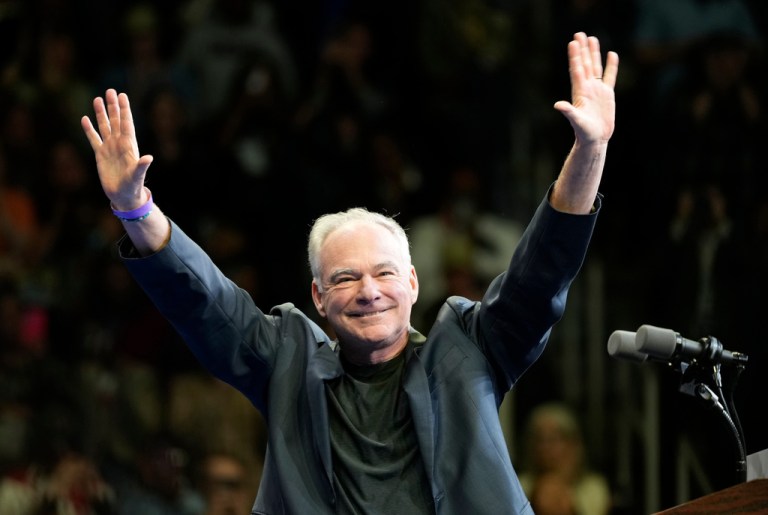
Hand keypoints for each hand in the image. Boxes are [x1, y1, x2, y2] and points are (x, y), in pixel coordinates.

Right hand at [81, 89, 152, 209]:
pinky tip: (84, 118)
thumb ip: (142, 166)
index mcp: (129, 146)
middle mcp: (119, 144)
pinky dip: (89, 130)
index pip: (126, 124)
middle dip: (113, 106)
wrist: (123, 195)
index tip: (122, 96)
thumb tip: (149, 158)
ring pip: (104, 127)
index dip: (124, 110)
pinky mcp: (100, 155)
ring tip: (97, 99)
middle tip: (110, 90)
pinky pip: (94, 139)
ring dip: (101, 114)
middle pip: (115, 121)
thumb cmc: (133, 186)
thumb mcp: (138, 176)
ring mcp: (109, 148)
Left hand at [554, 32, 618, 144]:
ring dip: (594, 53)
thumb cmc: (584, 132)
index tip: (572, 43)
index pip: (577, 70)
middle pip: (585, 64)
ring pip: (596, 67)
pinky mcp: (607, 94)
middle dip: (582, 49)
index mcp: (580, 92)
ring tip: (592, 38)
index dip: (575, 56)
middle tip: (579, 34)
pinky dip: (611, 66)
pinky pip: (610, 76)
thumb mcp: (576, 121)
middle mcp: (588, 88)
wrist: (595, 139)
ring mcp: (597, 90)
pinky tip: (612, 54)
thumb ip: (568, 112)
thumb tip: (557, 105)